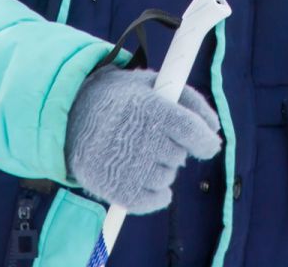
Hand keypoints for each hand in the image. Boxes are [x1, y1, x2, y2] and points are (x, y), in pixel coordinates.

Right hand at [64, 66, 220, 212]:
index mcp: (147, 106)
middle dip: (175, 149)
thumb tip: (214, 129)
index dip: (204, 141)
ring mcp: (120, 164)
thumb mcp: (155, 85)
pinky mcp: (109, 186)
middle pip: (178, 157)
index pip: (188, 129)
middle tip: (155, 138)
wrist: (74, 113)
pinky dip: (155, 195)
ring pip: (165, 179)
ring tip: (141, 152)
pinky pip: (148, 201)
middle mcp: (134, 136)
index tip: (208, 145)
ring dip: (161, 170)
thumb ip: (189, 100)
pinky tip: (146, 180)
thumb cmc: (125, 98)